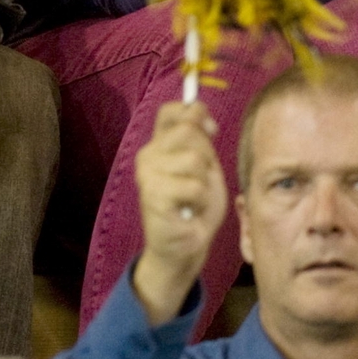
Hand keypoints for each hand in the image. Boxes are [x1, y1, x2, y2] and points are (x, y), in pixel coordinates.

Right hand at [131, 101, 228, 326]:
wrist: (183, 247)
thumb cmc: (194, 207)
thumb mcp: (203, 167)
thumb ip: (199, 139)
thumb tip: (202, 113)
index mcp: (158, 145)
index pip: (172, 111)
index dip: (196, 114)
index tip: (210, 131)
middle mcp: (147, 154)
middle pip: (189, 131)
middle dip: (206, 157)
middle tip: (199, 181)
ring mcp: (147, 174)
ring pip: (194, 159)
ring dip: (204, 183)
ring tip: (193, 199)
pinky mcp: (153, 194)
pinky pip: (194, 185)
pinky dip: (200, 201)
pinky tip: (189, 211)